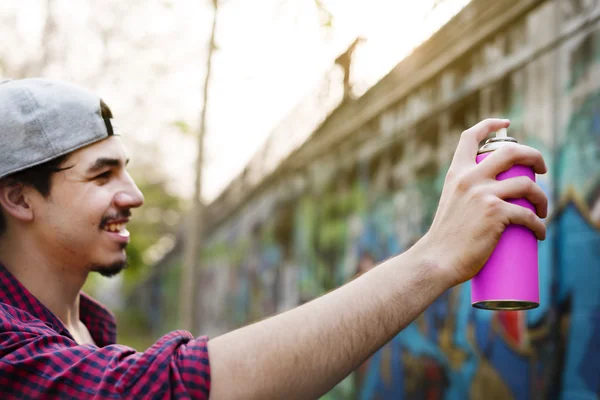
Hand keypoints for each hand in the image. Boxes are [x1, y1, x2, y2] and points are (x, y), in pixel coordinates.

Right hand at [421, 119, 547, 285]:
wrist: (436, 259)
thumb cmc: (444, 239)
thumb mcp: (450, 203)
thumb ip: (465, 194)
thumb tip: (490, 196)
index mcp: (456, 173)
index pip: (470, 136)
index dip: (490, 125)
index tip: (506, 124)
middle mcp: (469, 178)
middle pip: (512, 152)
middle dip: (534, 155)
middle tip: (542, 169)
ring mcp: (483, 194)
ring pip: (527, 184)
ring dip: (542, 197)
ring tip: (542, 210)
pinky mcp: (495, 214)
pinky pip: (528, 215)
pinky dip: (539, 225)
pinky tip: (539, 233)